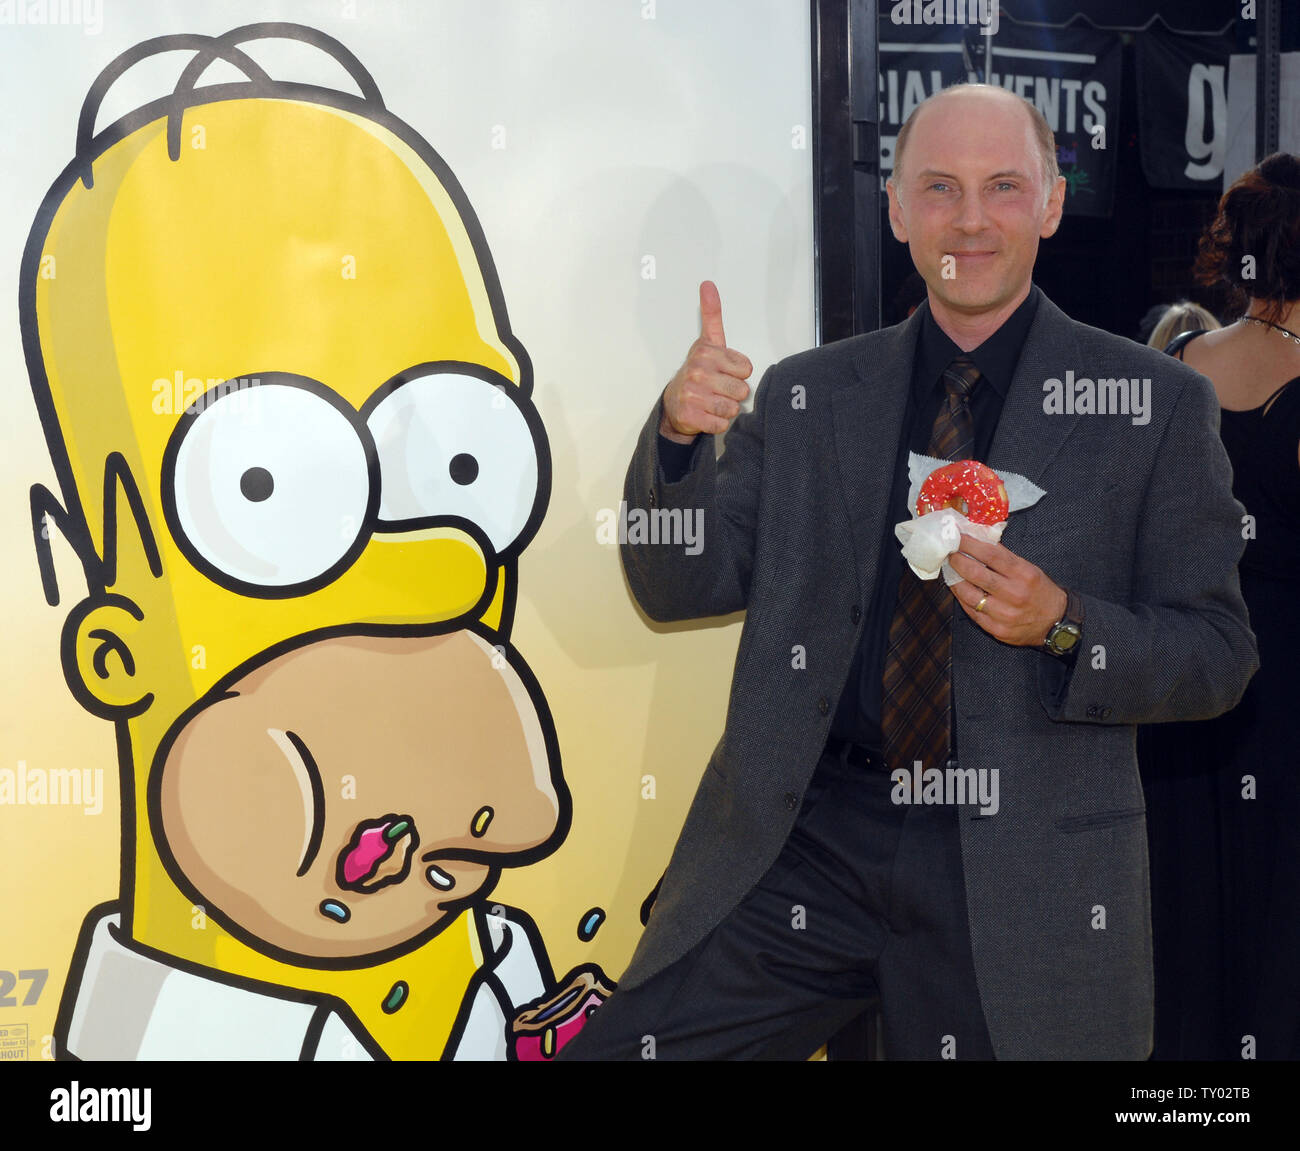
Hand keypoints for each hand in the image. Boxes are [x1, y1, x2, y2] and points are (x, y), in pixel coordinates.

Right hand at [660, 280, 752, 442]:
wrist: (674, 402)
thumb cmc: (697, 372)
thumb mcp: (708, 342)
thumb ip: (712, 314)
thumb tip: (708, 284)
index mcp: (706, 352)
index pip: (746, 369)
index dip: (738, 374)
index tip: (723, 372)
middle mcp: (697, 371)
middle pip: (742, 390)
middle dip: (733, 394)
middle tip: (718, 390)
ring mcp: (692, 394)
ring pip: (732, 408)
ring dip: (726, 409)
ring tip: (712, 402)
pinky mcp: (690, 416)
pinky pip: (721, 424)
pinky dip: (717, 424)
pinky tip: (707, 414)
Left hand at [947, 534, 1067, 646]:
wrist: (1056, 623)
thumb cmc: (1040, 591)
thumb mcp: (1029, 569)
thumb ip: (1004, 557)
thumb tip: (979, 541)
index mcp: (1024, 574)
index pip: (991, 555)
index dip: (970, 544)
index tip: (957, 537)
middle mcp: (1014, 594)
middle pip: (977, 574)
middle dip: (958, 561)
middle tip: (948, 553)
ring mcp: (1005, 614)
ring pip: (969, 595)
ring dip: (955, 581)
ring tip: (950, 571)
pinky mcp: (997, 629)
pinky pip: (972, 612)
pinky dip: (962, 599)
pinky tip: (958, 590)